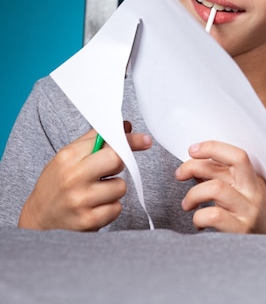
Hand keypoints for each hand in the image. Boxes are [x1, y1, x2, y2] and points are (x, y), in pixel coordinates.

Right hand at [18, 122, 151, 230]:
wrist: (38, 219)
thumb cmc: (56, 183)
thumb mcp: (68, 156)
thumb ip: (95, 139)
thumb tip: (125, 127)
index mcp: (68, 157)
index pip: (108, 143)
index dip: (129, 141)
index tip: (143, 140)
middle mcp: (74, 178)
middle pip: (117, 161)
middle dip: (118, 164)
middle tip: (107, 170)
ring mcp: (81, 202)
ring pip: (121, 187)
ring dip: (113, 190)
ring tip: (95, 192)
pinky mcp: (89, 222)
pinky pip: (117, 208)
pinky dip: (110, 208)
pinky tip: (94, 207)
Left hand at [175, 141, 265, 234]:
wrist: (265, 256)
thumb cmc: (245, 221)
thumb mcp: (238, 195)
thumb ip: (220, 178)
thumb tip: (195, 162)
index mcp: (254, 179)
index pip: (237, 155)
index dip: (213, 148)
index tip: (192, 149)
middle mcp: (254, 192)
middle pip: (226, 166)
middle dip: (194, 165)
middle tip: (179, 174)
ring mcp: (249, 211)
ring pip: (215, 188)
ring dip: (193, 194)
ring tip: (187, 204)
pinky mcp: (241, 230)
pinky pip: (213, 215)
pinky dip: (198, 217)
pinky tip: (198, 223)